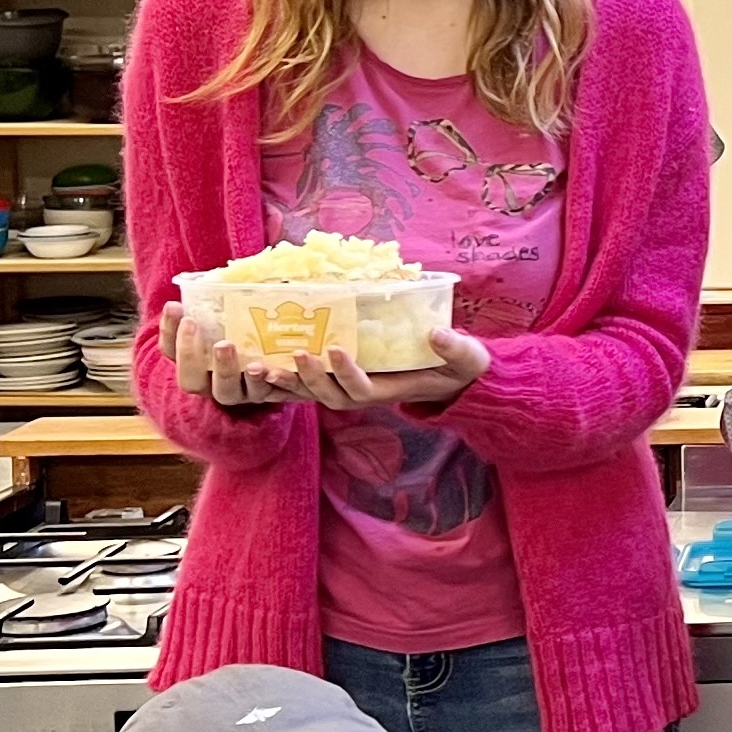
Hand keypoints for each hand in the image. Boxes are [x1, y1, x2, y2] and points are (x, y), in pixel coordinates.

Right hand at [161, 304, 284, 410]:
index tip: (175, 305)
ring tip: (227, 344)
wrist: (290, 353)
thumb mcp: (234, 309)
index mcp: (195, 360)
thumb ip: (219, 297)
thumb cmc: (252, 323)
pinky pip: (260, 393)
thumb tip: (211, 277)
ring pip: (223, 391)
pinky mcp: (264, 394)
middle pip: (189, 380)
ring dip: (224, 369)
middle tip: (193, 323)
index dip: (168, 329)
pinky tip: (264, 366)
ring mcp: (237, 391)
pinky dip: (260, 380)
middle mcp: (211, 381)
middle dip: (188, 353)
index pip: (170, 349)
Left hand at [282, 330, 491, 412]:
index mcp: (393, 391)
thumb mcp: (467, 357)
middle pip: (331, 397)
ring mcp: (355, 388)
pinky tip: (265, 363)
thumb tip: (436, 334)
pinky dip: (288, 377)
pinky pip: (312, 383)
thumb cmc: (460, 367)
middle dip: (310, 379)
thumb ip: (455, 348)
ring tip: (264, 365)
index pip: (363, 390)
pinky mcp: (346, 378)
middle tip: (295, 353)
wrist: (456, 379)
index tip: (335, 349)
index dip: (346, 373)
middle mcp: (369, 394)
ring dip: (290, 383)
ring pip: (315, 394)